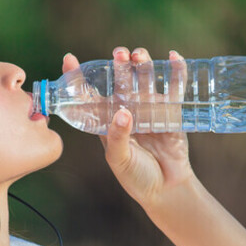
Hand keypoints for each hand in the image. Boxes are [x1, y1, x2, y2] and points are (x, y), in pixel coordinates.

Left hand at [62, 47, 195, 206]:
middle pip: (122, 81)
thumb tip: (123, 113)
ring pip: (146, 79)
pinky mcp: (171, 112)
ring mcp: (150, 109)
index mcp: (108, 121)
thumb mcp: (119, 160)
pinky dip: (175, 71)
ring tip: (139, 55)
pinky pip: (174, 88)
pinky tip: (173, 57)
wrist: (166, 191)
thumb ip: (118, 138)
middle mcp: (128, 110)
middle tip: (119, 54)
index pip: (90, 95)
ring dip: (143, 63)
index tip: (70, 59)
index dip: (79, 77)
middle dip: (120, 65)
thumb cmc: (136, 178)